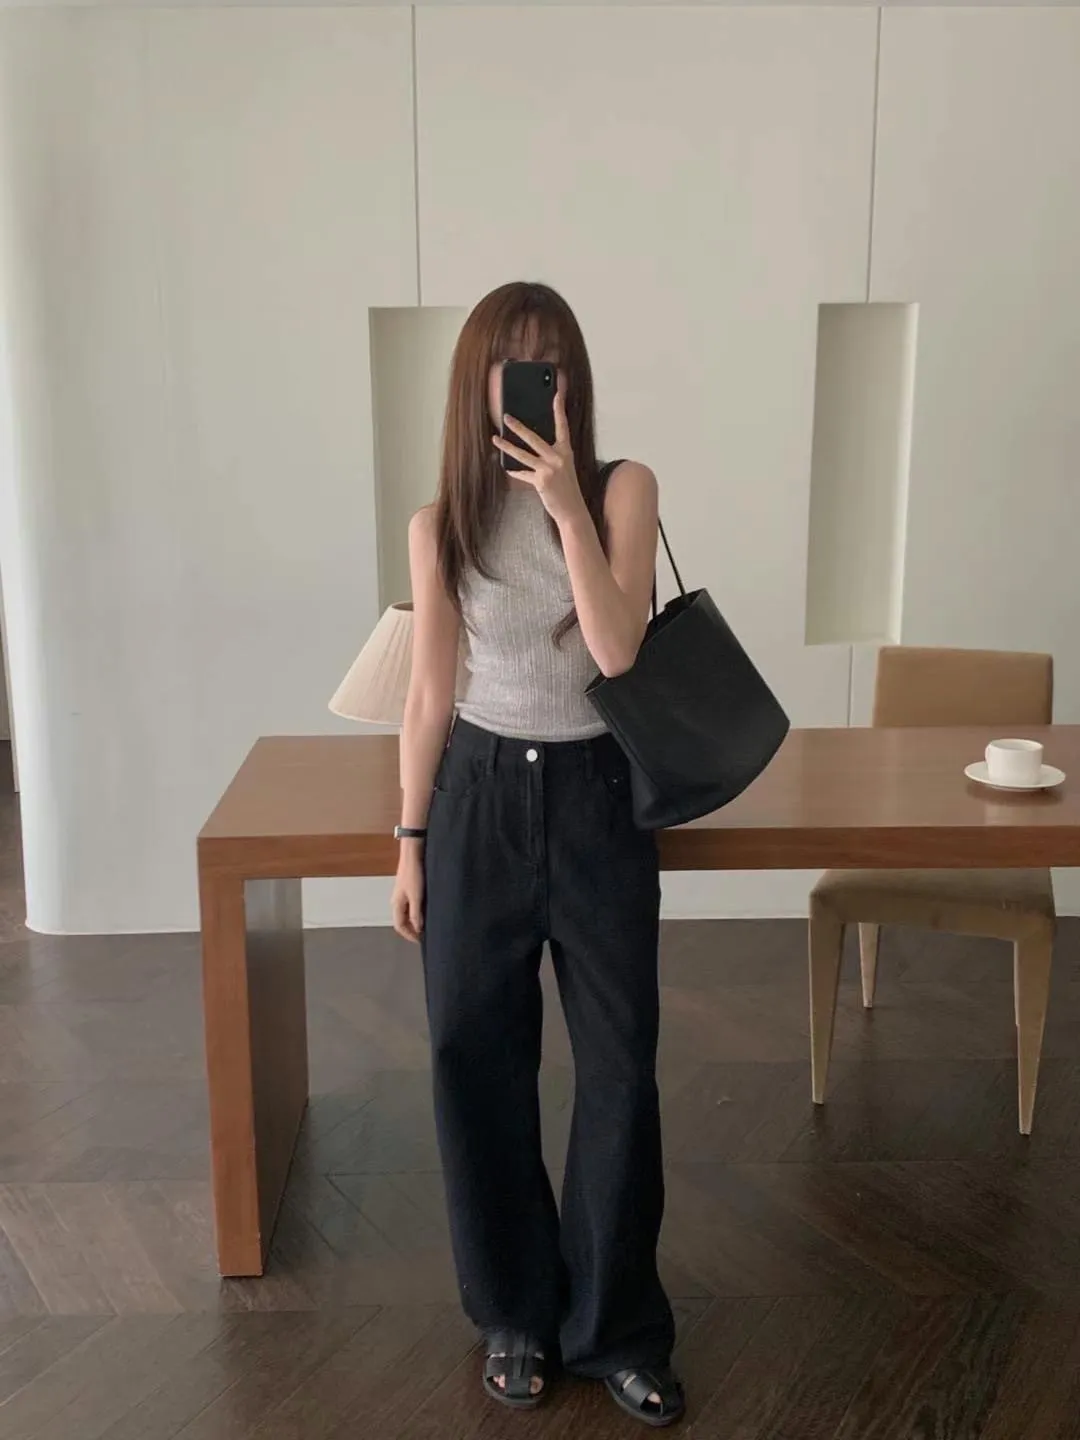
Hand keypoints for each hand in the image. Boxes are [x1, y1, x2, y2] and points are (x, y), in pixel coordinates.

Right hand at [391, 845, 423, 942]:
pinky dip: (417, 911)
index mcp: (396, 904)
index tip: (421, 940)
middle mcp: (397, 900)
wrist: (413, 854)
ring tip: (427, 924)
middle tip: (424, 935)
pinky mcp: (409, 888)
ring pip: (407, 913)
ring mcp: (403, 894)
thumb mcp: (416, 896)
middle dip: (412, 929)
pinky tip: (426, 910)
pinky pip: (411, 904)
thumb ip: (416, 914)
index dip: (409, 935)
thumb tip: (417, 928)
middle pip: (402, 920)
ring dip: (415, 920)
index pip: (400, 926)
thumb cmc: (413, 873)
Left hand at [492, 387, 585, 526]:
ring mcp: (549, 469)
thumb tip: (531, 443)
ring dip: (506, 446)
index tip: (556, 394)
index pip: (562, 425)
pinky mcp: (541, 481)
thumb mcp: (563, 467)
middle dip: (518, 426)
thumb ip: (551, 455)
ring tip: (495, 439)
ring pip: (523, 454)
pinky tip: (507, 468)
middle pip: (534, 438)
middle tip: (506, 417)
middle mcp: (559, 457)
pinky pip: (523, 473)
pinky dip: (515, 472)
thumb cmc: (567, 487)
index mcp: (566, 451)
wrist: (572, 510)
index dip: (559, 409)